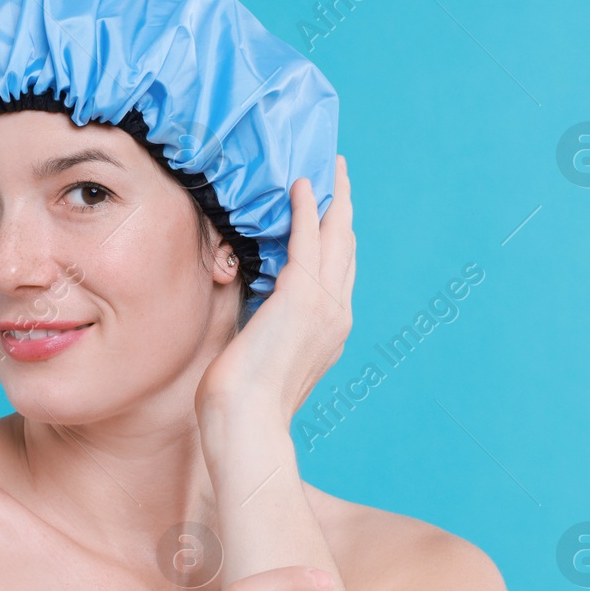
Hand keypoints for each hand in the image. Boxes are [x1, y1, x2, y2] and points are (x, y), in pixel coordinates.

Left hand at [195, 156, 355, 430]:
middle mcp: (336, 314)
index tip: (332, 212)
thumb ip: (268, 329)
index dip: (336, 238)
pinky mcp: (302, 296)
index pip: (339, 272)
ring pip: (335, 236)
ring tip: (329, 168)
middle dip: (343, 209)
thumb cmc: (243, 402)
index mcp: (329, 331)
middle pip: (346, 248)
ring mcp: (325, 304)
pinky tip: (302, 185)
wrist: (246, 422)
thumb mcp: (262, 356)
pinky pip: (308, 239)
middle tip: (340, 175)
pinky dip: (306, 209)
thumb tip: (253, 313)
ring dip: (333, 198)